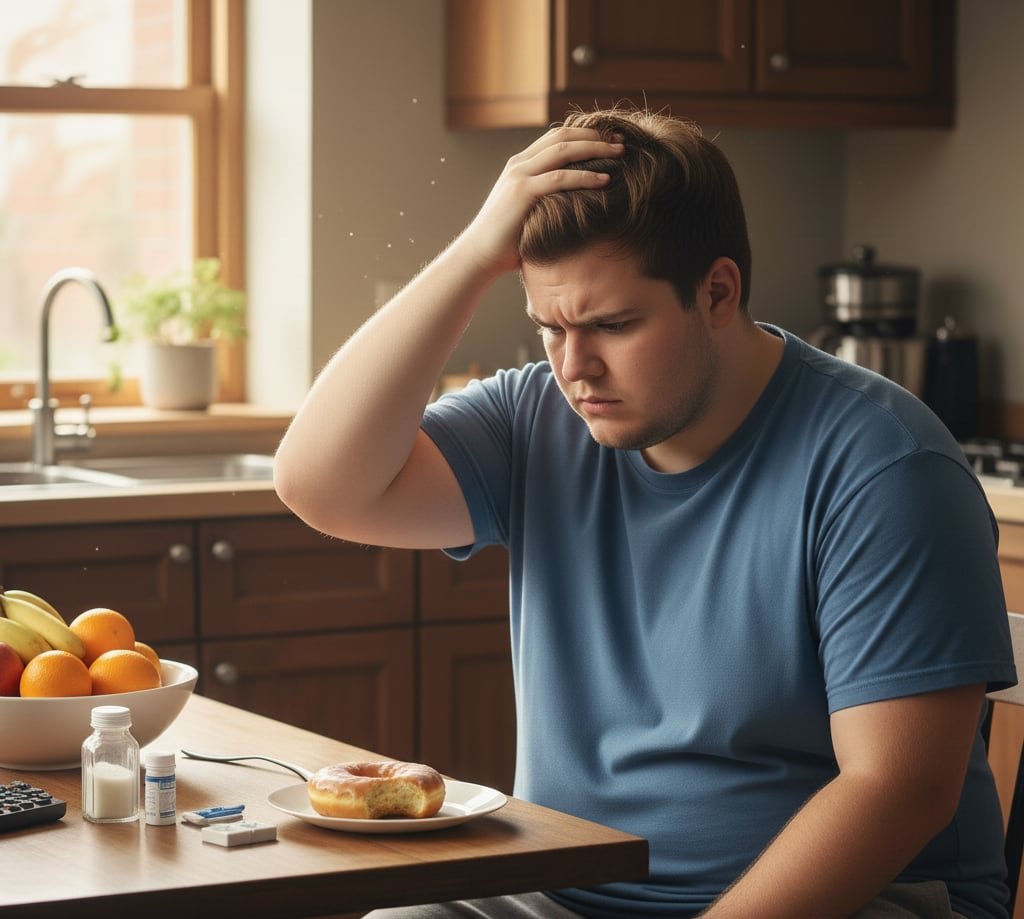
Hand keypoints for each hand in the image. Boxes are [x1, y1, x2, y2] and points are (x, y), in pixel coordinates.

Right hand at [458, 127, 623, 276]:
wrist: (478, 256)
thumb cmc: (506, 243)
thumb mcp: (529, 212)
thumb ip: (547, 201)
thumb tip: (575, 207)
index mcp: (520, 165)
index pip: (556, 137)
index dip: (585, 134)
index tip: (610, 140)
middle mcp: (519, 164)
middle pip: (563, 136)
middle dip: (595, 136)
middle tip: (621, 141)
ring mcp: (519, 176)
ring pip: (563, 150)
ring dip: (595, 148)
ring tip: (620, 152)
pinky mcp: (522, 193)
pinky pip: (559, 178)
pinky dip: (585, 176)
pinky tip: (605, 179)